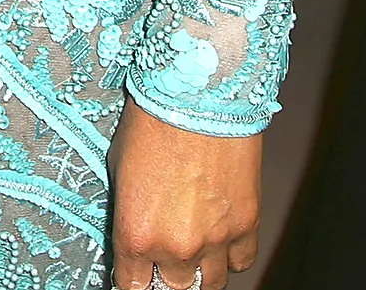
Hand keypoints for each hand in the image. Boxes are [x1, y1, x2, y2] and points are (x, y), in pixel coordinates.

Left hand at [110, 100, 260, 287]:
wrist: (196, 94)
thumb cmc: (153, 119)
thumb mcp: (119, 167)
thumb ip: (128, 210)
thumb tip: (133, 228)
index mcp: (136, 233)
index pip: (132, 285)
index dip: (134, 278)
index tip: (136, 273)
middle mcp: (175, 246)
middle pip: (172, 289)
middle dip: (165, 274)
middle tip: (164, 255)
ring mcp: (214, 240)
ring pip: (209, 284)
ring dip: (199, 270)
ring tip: (192, 250)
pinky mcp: (245, 226)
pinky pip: (240, 262)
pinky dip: (230, 255)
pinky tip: (220, 238)